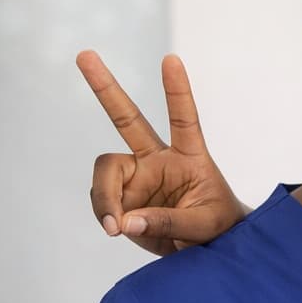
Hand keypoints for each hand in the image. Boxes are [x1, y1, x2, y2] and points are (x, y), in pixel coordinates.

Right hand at [79, 50, 248, 255]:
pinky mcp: (123, 197)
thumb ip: (169, 222)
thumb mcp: (205, 225)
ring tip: (115, 226)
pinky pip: (102, 201)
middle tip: (84, 54)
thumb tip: (126, 221)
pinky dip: (105, 215)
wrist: (208, 248)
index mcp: (190, 156)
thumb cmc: (218, 227)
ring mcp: (137, 176)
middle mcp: (158, 159)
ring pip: (106, 170)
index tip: (171, 59)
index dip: (177, 90)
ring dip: (104, 197)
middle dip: (105, 88)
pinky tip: (117, 228)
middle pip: (127, 119)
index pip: (184, 119)